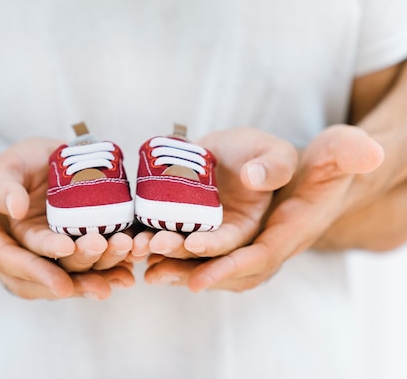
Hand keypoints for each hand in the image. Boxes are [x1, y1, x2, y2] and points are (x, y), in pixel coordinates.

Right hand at [0, 138, 135, 273]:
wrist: (49, 161)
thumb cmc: (20, 164)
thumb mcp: (3, 168)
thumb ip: (3, 187)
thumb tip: (14, 208)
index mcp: (22, 237)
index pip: (32, 250)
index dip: (48, 250)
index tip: (64, 246)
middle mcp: (51, 249)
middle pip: (66, 264)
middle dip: (84, 258)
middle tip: (100, 244)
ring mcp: (76, 247)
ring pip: (92, 264)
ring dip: (109, 260)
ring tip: (126, 247)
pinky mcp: (97, 238)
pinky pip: (112, 254)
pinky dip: (126, 256)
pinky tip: (140, 253)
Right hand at [0, 140, 132, 299]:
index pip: (7, 260)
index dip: (35, 270)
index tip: (61, 282)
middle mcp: (11, 254)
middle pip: (44, 274)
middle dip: (76, 275)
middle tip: (105, 272)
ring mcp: (35, 254)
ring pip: (66, 273)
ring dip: (97, 275)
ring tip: (125, 274)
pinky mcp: (56, 247)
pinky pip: (81, 265)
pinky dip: (105, 270)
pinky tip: (129, 273)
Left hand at [141, 127, 296, 280]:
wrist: (234, 152)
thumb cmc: (261, 153)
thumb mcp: (277, 154)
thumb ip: (274, 166)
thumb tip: (253, 177)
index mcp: (249, 227)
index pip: (233, 244)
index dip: (214, 245)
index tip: (195, 243)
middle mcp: (221, 238)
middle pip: (199, 255)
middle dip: (178, 253)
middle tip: (156, 245)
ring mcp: (198, 234)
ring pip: (177, 252)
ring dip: (158, 252)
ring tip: (137, 248)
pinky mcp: (178, 224)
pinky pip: (162, 235)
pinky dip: (145, 239)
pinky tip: (129, 242)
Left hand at [146, 125, 383, 291]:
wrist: (319, 173)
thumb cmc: (325, 161)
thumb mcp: (337, 150)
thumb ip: (345, 151)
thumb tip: (335, 159)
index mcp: (292, 230)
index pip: (261, 256)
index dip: (229, 266)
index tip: (197, 276)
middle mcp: (267, 244)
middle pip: (227, 268)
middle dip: (192, 270)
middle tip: (157, 268)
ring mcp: (248, 242)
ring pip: (211, 265)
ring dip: (177, 269)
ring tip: (144, 267)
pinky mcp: (230, 232)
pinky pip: (202, 254)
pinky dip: (175, 257)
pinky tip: (145, 253)